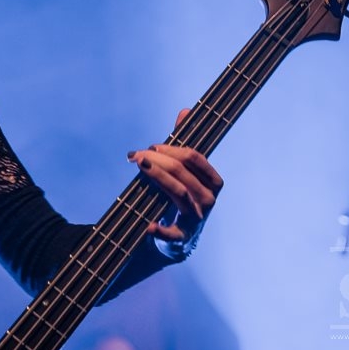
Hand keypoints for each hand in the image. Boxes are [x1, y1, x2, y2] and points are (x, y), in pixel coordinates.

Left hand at [128, 109, 223, 248]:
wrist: (178, 237)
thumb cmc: (180, 197)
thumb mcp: (183, 170)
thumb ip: (183, 142)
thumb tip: (185, 111)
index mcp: (212, 181)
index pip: (194, 158)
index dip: (171, 148)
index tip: (151, 146)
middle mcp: (208, 199)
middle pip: (183, 172)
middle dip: (157, 159)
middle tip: (136, 155)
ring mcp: (197, 219)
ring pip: (178, 192)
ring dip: (156, 177)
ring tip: (139, 166)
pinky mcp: (183, 238)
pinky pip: (174, 234)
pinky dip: (161, 230)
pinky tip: (148, 225)